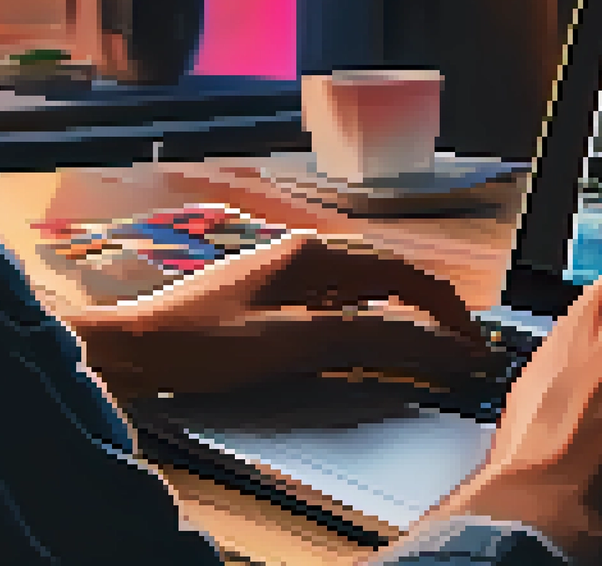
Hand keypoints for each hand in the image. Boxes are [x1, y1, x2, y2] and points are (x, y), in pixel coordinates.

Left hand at [56, 233, 505, 399]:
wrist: (132, 350)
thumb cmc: (204, 344)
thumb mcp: (294, 344)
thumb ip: (367, 337)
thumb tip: (433, 341)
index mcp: (313, 254)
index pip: (403, 272)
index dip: (443, 309)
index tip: (470, 342)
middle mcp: (302, 251)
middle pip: (387, 271)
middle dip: (428, 306)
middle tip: (458, 343)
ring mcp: (283, 269)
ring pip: (361, 283)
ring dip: (398, 310)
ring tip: (426, 342)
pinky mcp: (267, 293)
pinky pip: (335, 297)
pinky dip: (366, 316)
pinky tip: (365, 337)